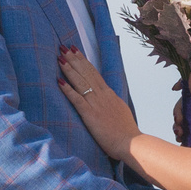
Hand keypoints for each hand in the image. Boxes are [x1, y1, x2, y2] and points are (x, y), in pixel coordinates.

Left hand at [55, 45, 138, 160]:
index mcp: (109, 94)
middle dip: (74, 59)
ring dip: (69, 69)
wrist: (131, 143)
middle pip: (86, 73)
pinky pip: (77, 99)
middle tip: (64, 47)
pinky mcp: (90, 115)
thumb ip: (112, 103)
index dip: (84, 61)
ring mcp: (96, 104)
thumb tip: (108, 99)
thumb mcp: (120, 111)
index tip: (75, 50)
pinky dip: (67, 89)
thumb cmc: (126, 132)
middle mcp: (102, 95)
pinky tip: (59, 81)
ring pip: (80, 82)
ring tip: (60, 57)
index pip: (94, 73)